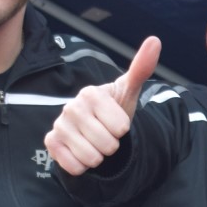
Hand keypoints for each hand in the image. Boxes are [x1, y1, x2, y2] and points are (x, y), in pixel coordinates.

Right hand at [45, 37, 160, 174]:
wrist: (93, 127)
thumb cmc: (114, 109)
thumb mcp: (128, 91)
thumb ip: (141, 68)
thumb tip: (155, 40)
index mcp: (91, 94)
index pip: (121, 127)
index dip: (123, 129)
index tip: (116, 121)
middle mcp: (71, 107)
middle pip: (108, 145)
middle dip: (112, 145)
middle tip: (106, 134)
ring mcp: (59, 125)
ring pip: (91, 158)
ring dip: (98, 156)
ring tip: (95, 143)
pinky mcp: (51, 142)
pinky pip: (74, 166)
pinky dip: (83, 166)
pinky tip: (81, 152)